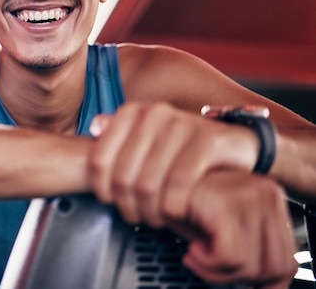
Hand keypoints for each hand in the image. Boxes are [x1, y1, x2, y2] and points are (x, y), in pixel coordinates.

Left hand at [88, 101, 258, 226]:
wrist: (235, 144)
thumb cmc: (184, 147)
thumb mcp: (149, 139)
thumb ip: (120, 135)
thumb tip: (95, 128)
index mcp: (133, 113)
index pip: (98, 160)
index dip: (101, 189)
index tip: (111, 202)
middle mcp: (154, 114)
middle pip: (123, 178)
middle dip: (128, 206)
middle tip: (138, 216)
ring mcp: (181, 125)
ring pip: (148, 184)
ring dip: (150, 211)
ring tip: (156, 218)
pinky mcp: (207, 140)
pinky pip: (179, 183)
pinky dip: (173, 206)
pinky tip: (176, 212)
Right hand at [178, 170, 296, 287]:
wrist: (149, 178)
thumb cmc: (180, 202)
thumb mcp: (220, 228)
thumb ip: (245, 249)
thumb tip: (265, 284)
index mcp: (269, 198)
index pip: (286, 258)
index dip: (263, 280)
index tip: (239, 279)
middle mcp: (265, 194)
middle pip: (274, 266)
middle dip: (237, 278)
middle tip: (210, 266)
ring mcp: (248, 196)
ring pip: (251, 266)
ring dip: (216, 272)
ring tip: (196, 254)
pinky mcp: (224, 203)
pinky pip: (229, 256)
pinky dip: (207, 263)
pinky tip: (192, 248)